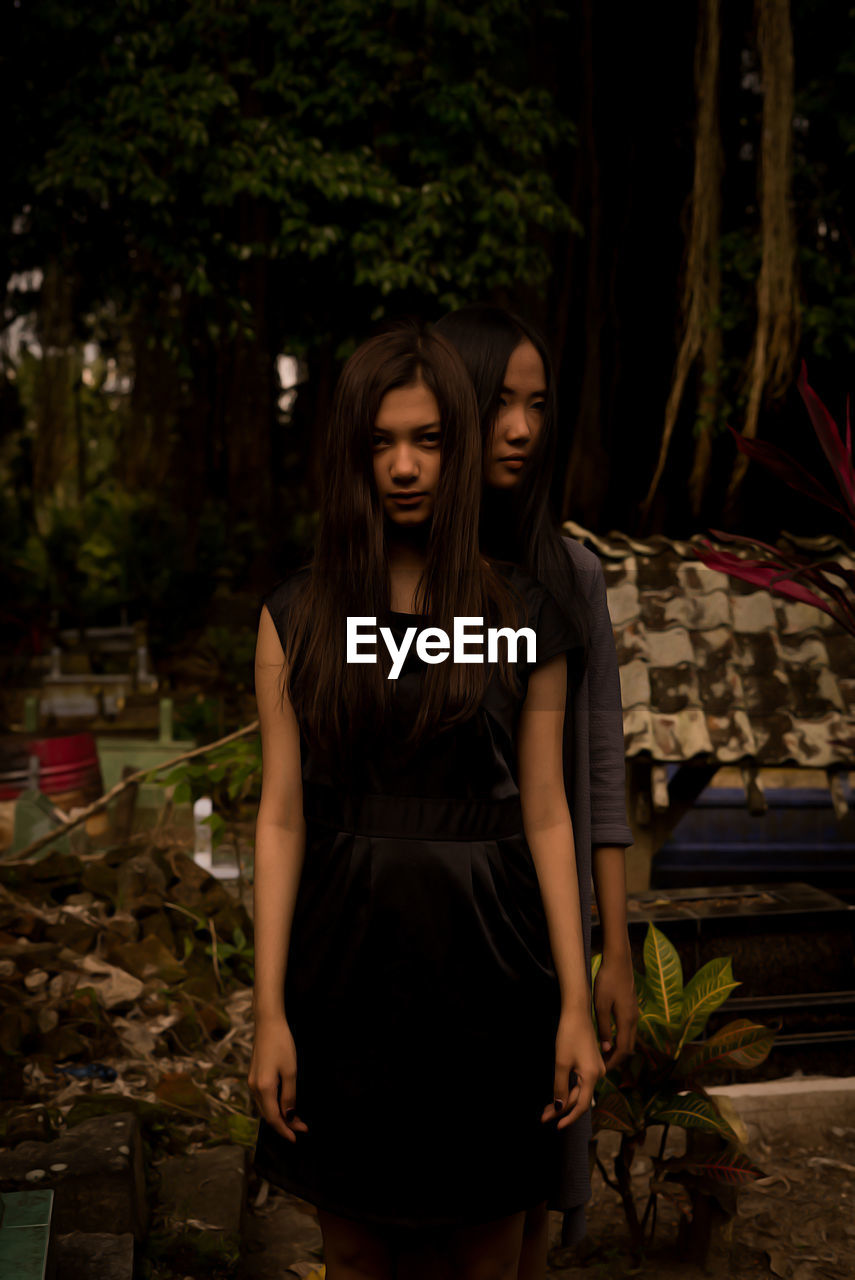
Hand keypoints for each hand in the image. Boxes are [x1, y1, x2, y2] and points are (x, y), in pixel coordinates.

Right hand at [248, 1014, 308, 1143]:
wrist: (268, 1024)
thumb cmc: (281, 1044)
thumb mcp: (290, 1071)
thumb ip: (289, 1095)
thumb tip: (290, 1115)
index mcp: (263, 1088)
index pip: (274, 1118)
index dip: (285, 1130)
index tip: (297, 1137)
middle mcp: (254, 1088)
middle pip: (268, 1115)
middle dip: (284, 1124)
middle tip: (301, 1128)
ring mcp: (252, 1082)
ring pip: (265, 1108)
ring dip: (279, 1116)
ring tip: (295, 1119)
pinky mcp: (254, 1077)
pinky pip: (263, 1099)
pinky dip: (273, 1106)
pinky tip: (283, 1105)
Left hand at [540, 1006, 604, 1129]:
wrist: (577, 1011)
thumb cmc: (569, 1035)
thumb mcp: (561, 1063)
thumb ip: (560, 1087)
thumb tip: (559, 1108)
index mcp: (592, 1076)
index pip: (582, 1105)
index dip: (569, 1118)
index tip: (556, 1126)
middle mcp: (598, 1074)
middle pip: (579, 1098)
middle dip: (561, 1109)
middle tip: (543, 1116)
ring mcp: (595, 1068)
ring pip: (580, 1090)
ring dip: (564, 1099)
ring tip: (547, 1108)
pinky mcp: (591, 1061)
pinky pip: (581, 1081)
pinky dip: (569, 1089)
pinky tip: (559, 1093)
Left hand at [594, 946, 638, 1069]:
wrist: (618, 961)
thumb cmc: (607, 981)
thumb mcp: (600, 1005)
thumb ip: (603, 1028)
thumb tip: (606, 1048)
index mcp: (627, 1021)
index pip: (623, 1050)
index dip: (614, 1062)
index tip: (603, 1069)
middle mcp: (634, 1020)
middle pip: (629, 1048)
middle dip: (617, 1058)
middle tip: (603, 1065)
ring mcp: (634, 1013)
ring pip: (630, 1039)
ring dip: (619, 1049)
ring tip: (604, 1053)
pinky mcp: (631, 1007)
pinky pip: (628, 1030)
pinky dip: (620, 1038)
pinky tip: (609, 1036)